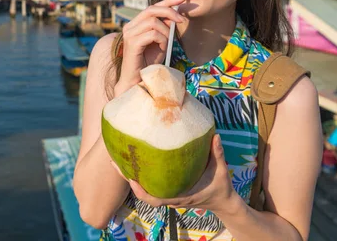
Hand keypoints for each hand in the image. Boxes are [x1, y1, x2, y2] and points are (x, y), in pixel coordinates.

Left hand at [110, 134, 237, 214]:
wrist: (222, 200)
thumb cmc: (219, 186)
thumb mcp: (220, 171)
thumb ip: (217, 154)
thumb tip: (215, 136)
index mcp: (180, 196)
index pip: (155, 199)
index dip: (141, 192)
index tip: (131, 179)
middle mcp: (170, 196)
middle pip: (143, 193)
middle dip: (127, 178)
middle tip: (114, 162)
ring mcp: (168, 193)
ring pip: (144, 188)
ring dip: (130, 175)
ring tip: (117, 158)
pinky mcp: (168, 188)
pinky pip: (151, 183)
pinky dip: (141, 174)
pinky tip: (135, 159)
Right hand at [115, 0, 186, 94]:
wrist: (137, 80)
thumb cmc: (148, 63)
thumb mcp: (160, 42)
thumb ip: (164, 28)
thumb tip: (173, 15)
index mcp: (135, 24)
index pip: (151, 7)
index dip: (167, 1)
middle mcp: (130, 27)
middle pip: (151, 9)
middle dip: (170, 12)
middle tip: (182, 20)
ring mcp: (129, 34)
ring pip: (153, 22)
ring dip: (165, 32)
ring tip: (166, 44)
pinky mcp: (132, 43)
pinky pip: (153, 34)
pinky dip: (162, 40)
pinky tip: (162, 49)